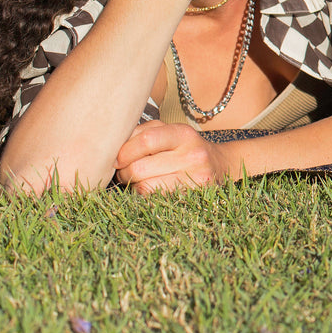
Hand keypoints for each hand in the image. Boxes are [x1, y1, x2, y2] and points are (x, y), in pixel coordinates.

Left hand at [115, 121, 233, 192]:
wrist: (219, 165)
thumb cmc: (183, 148)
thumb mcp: (168, 132)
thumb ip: (141, 133)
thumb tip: (112, 149)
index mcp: (183, 134)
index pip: (146, 140)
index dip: (124, 152)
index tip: (117, 159)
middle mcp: (192, 155)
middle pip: (139, 168)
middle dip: (124, 172)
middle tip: (125, 172)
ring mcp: (194, 178)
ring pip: (143, 188)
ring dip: (133, 186)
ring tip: (138, 180)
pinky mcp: (192, 197)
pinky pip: (154, 200)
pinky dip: (145, 196)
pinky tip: (150, 189)